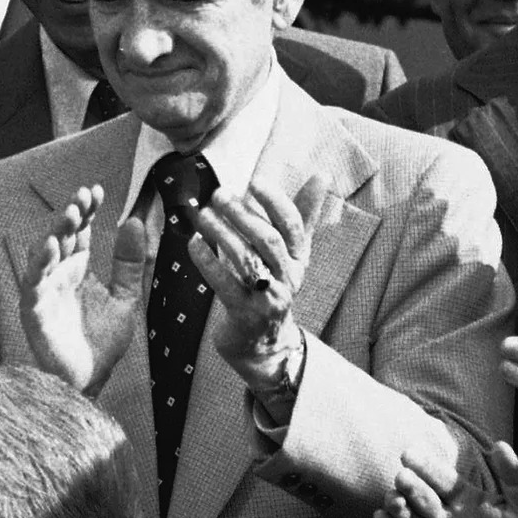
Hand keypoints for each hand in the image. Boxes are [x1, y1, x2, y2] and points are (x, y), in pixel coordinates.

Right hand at [24, 183, 145, 392]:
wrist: (91, 379)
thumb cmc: (102, 342)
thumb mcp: (126, 298)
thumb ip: (130, 264)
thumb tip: (134, 221)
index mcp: (79, 270)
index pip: (82, 232)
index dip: (87, 210)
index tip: (97, 190)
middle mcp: (59, 276)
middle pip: (62, 237)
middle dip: (71, 215)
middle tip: (83, 197)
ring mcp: (45, 292)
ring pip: (44, 255)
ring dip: (55, 232)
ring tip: (69, 214)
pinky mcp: (35, 311)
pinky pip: (34, 283)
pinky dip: (40, 264)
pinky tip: (52, 246)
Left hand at [191, 179, 317, 386]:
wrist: (265, 342)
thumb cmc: (273, 285)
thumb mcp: (292, 253)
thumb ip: (303, 215)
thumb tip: (323, 175)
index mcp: (300, 258)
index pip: (293, 225)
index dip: (275, 202)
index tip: (255, 181)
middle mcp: (288, 277)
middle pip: (268, 241)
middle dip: (243, 214)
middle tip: (219, 194)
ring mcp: (267, 297)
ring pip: (245, 260)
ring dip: (221, 233)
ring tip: (202, 214)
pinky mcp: (244, 314)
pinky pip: (224, 283)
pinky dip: (207, 260)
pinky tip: (194, 242)